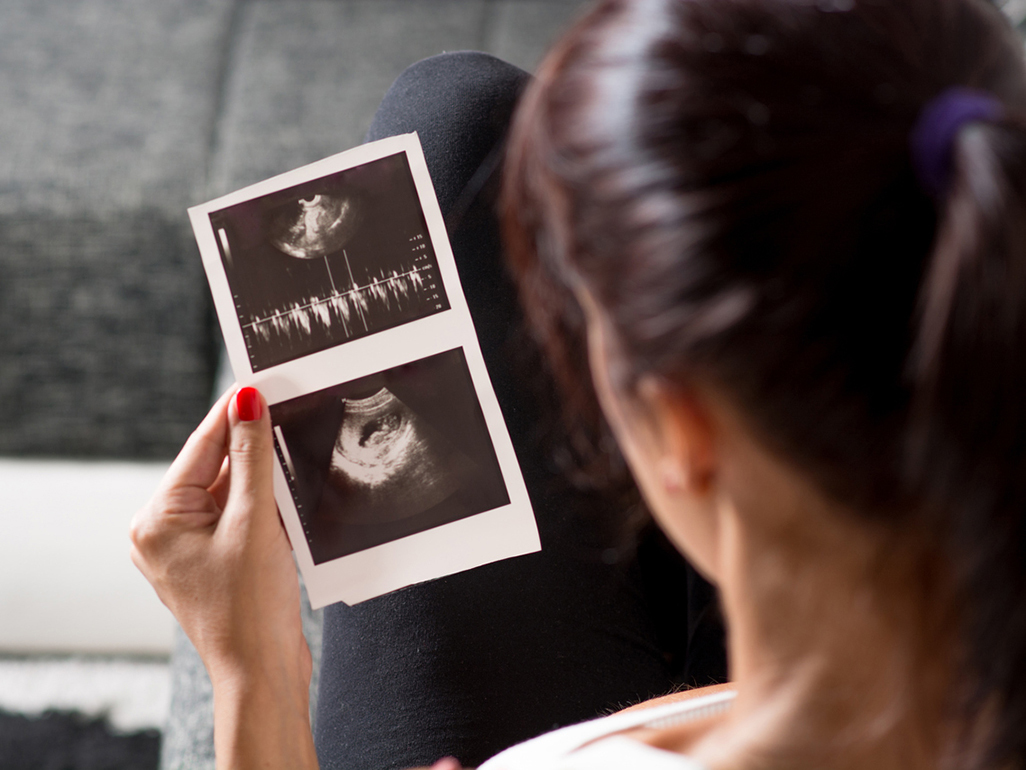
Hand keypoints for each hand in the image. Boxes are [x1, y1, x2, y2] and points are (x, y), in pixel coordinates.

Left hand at [131, 386, 316, 768]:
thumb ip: (251, 458)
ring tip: (293, 456)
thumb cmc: (250, 607)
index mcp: (157, 519)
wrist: (262, 673)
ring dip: (261, 479)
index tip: (258, 381)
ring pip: (230, 492)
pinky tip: (288, 499)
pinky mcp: (214, 562)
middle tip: (287, 411)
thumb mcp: (254, 521)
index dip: (233, 412)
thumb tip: (247, 403)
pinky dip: (263, 506)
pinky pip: (238, 517)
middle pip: (214, 468)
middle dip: (252, 447)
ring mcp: (188, 549)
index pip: (201, 447)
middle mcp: (163, 531)